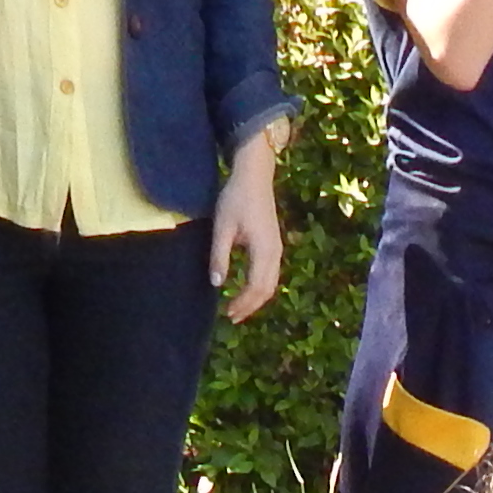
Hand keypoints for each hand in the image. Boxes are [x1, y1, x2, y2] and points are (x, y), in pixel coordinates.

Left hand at [212, 128, 286, 324]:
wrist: (254, 176)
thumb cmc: (236, 198)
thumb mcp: (222, 227)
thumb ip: (219, 256)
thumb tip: (216, 284)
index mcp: (263, 250)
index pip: (255, 287)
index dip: (242, 304)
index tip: (227, 313)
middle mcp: (275, 253)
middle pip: (267, 290)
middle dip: (250, 306)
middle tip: (231, 317)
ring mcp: (277, 249)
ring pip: (271, 283)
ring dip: (256, 298)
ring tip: (238, 307)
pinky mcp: (274, 244)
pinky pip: (271, 274)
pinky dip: (260, 287)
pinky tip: (246, 289)